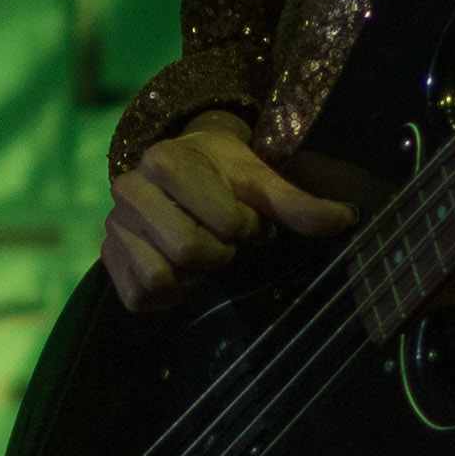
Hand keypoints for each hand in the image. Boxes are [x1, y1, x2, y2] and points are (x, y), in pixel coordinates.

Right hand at [99, 118, 367, 312]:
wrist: (177, 168)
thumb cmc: (222, 172)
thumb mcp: (259, 179)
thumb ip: (296, 202)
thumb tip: (346, 219)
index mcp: (165, 158)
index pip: (221, 220)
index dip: (244, 227)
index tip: (245, 218)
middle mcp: (128, 187)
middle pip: (187, 249)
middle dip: (218, 252)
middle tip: (224, 241)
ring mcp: (113, 225)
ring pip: (158, 276)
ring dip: (192, 275)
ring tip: (201, 254)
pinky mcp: (108, 259)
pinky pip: (140, 297)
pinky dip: (169, 294)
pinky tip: (181, 271)